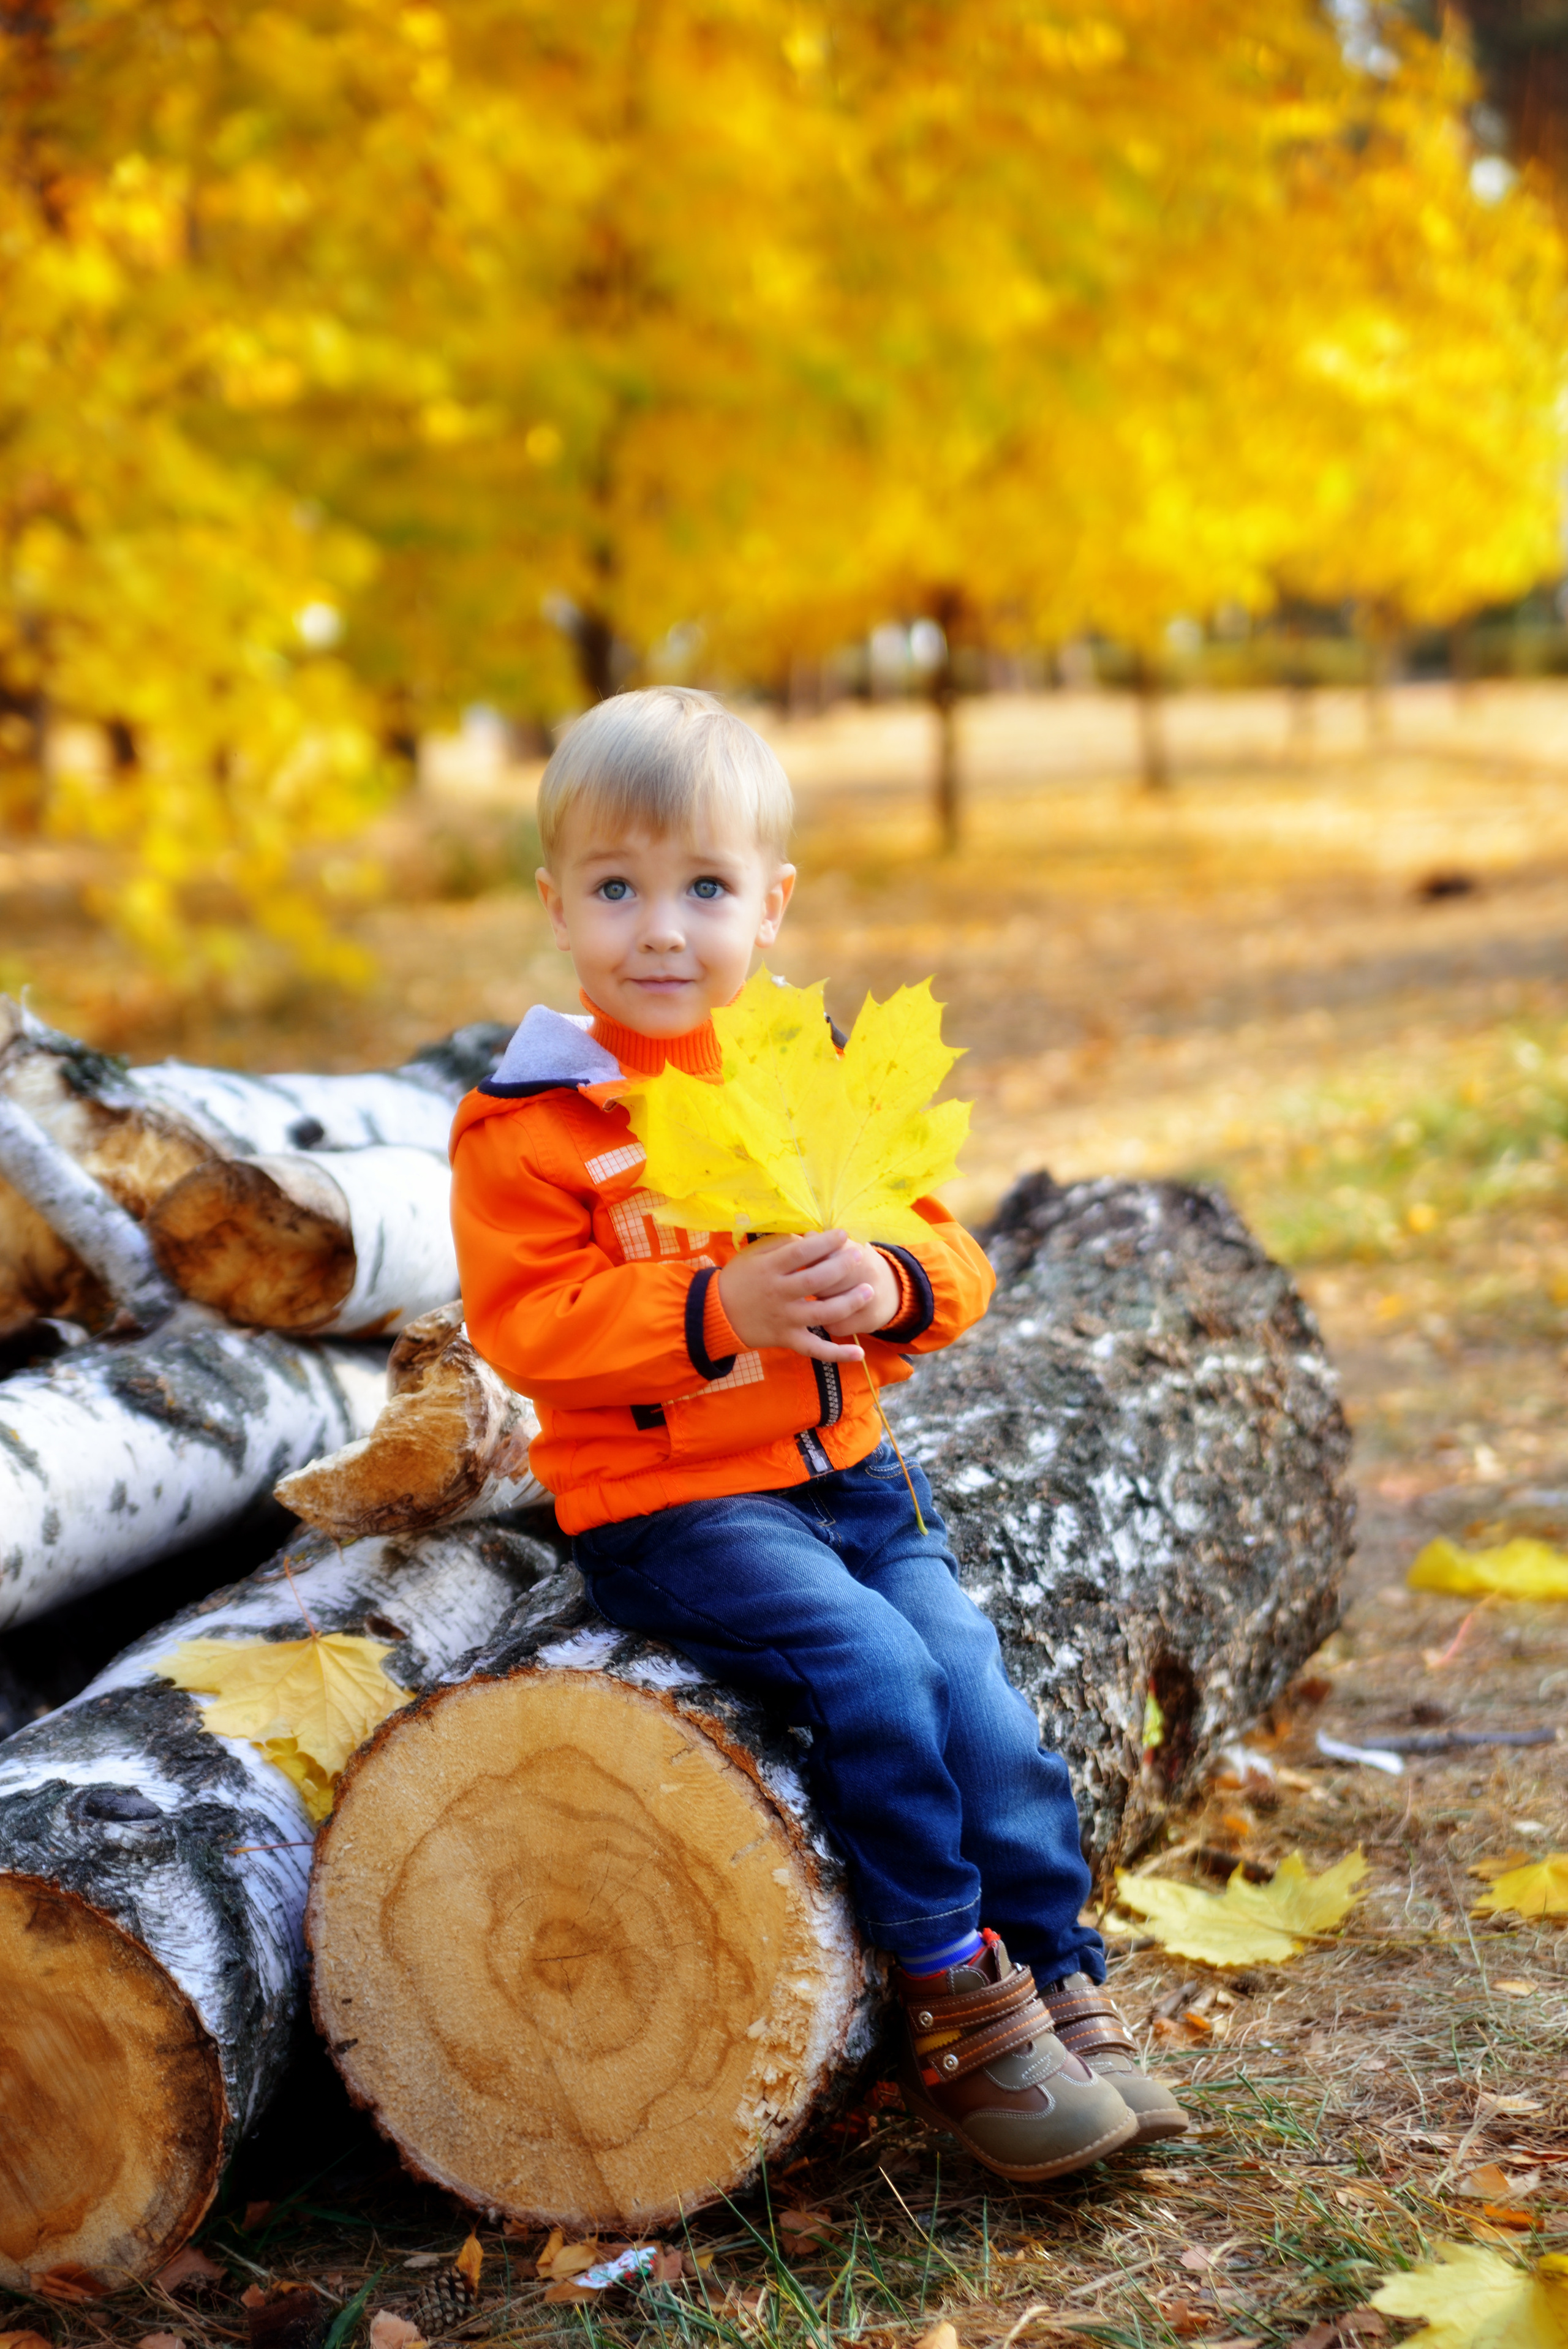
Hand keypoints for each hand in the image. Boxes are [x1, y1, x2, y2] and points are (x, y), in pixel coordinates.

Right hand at [717, 1230, 900, 1363]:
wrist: (717, 1314)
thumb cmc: (739, 1278)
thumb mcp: (754, 1254)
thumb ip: (781, 1245)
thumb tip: (810, 1238)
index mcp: (769, 1269)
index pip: (801, 1253)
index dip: (824, 1242)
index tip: (842, 1234)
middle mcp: (778, 1294)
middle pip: (815, 1280)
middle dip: (841, 1267)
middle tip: (858, 1256)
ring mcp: (785, 1319)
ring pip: (822, 1313)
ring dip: (849, 1303)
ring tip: (868, 1291)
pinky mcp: (788, 1339)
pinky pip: (815, 1350)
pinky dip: (837, 1354)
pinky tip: (859, 1353)